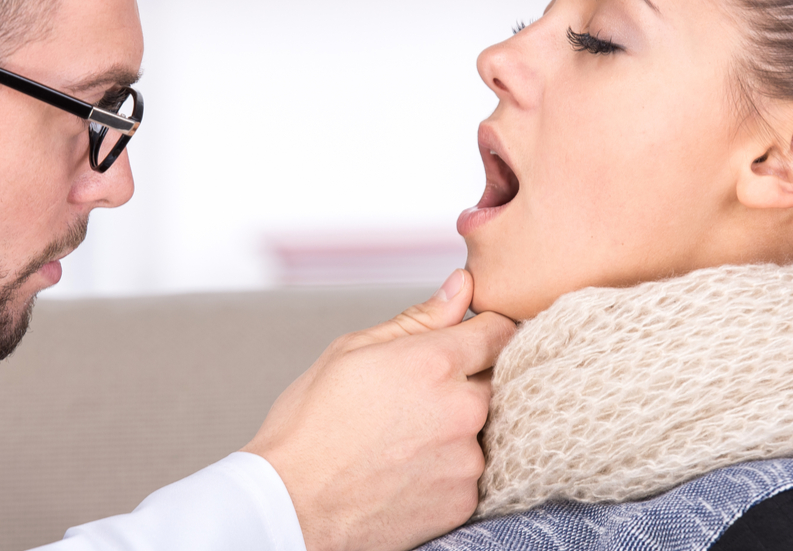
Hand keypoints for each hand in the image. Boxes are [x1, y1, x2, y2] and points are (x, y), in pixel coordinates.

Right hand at [243, 269, 515, 550]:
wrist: (292, 507)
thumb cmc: (311, 426)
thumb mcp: (352, 352)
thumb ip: (419, 319)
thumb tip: (462, 286)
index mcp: (436, 361)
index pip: (500, 331)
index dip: (481, 333)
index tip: (461, 344)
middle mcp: (463, 408)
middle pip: (497, 380)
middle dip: (468, 382)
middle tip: (417, 399)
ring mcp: (468, 459)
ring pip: (484, 428)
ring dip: (459, 428)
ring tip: (406, 438)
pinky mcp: (465, 500)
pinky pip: (471, 471)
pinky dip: (448, 468)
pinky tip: (408, 468)